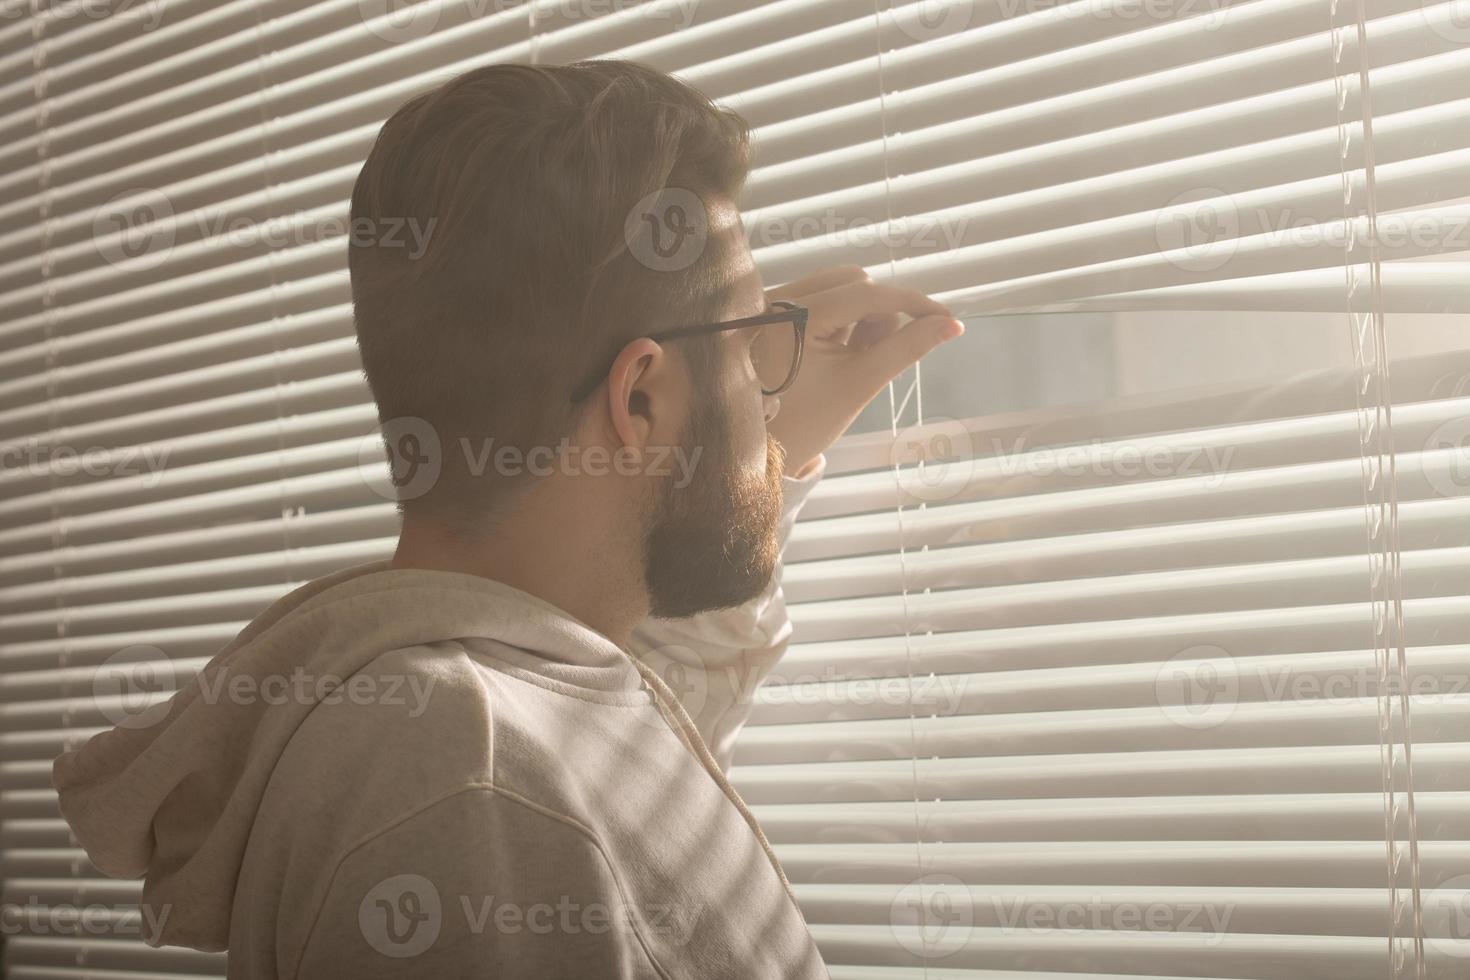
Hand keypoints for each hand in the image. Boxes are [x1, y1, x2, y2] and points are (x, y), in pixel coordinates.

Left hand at [762, 266, 964, 476]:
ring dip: (862, 316)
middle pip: (852, 281)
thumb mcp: (860, 384)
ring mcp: (770, 303)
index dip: (912, 303)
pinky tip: (840, 353)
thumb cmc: (805, 423)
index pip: (867, 292)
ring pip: (837, 287)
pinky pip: (818, 299)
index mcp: (795, 316)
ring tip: (857, 358)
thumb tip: (952, 325)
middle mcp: (776, 298)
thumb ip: (906, 348)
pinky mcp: (771, 313)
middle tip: (879, 355)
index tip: (947, 319)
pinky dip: (840, 320)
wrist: (753, 450)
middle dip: (880, 313)